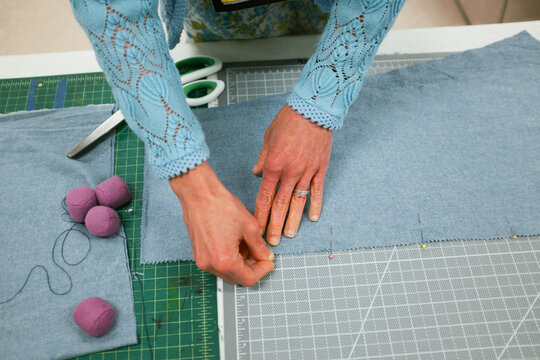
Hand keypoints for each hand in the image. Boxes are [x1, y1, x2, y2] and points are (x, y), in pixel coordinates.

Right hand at [170, 162, 274, 285]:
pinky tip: (236, 244)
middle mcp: (210, 265)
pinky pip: (217, 263)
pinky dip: (229, 258)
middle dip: (252, 268)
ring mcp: (202, 260)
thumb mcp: (249, 227)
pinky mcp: (198, 253)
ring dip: (241, 264)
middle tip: (262, 254)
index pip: (248, 279)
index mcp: (224, 260)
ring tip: (249, 246)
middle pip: (237, 278)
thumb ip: (259, 246)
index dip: (262, 271)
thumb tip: (265, 256)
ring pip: (227, 272)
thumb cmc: (220, 206)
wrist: (199, 193)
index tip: (268, 262)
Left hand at [253, 105, 332, 245]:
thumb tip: (257, 174)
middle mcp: (289, 172)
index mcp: (273, 165)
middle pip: (280, 205)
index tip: (257, 228)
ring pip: (298, 202)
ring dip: (293, 221)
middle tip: (272, 242)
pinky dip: (315, 205)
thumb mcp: (268, 138)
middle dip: (275, 225)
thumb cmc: (289, 120)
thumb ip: (262, 159)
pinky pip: (317, 191)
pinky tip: (313, 218)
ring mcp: (306, 172)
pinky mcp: (320, 169)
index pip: (265, 196)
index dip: (261, 214)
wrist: (313, 109)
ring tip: (289, 235)